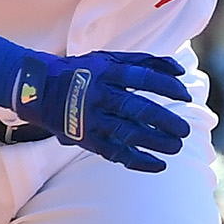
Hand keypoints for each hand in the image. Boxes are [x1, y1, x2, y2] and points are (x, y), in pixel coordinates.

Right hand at [15, 50, 191, 170]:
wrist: (38, 89)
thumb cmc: (83, 72)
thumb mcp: (109, 59)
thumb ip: (145, 62)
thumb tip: (180, 69)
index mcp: (106, 71)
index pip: (142, 78)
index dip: (166, 86)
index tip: (185, 95)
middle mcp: (98, 95)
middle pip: (136, 108)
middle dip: (164, 121)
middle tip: (185, 130)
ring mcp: (91, 119)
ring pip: (127, 133)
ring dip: (155, 142)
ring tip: (176, 147)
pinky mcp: (86, 138)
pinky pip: (114, 152)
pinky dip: (137, 160)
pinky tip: (158, 164)